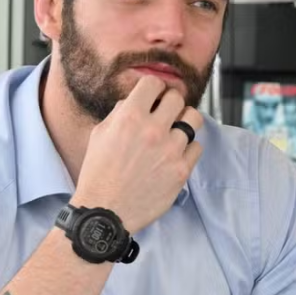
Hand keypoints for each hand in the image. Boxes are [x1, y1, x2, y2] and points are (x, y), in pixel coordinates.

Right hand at [72, 75, 203, 232]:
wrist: (105, 212)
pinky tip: (175, 155)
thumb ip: (120, 113)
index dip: (153, 88)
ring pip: (193, 120)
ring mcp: (170, 151)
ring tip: (174, 133)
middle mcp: (152, 130)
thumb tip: (135, 100)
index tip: (154, 96)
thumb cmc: (98, 174)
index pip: (153, 82)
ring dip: (183, 123)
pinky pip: (197, 147)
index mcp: (129, 117)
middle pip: (177, 97)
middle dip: (170, 103)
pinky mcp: (181, 171)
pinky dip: (188, 148)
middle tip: (165, 114)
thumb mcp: (99, 135)